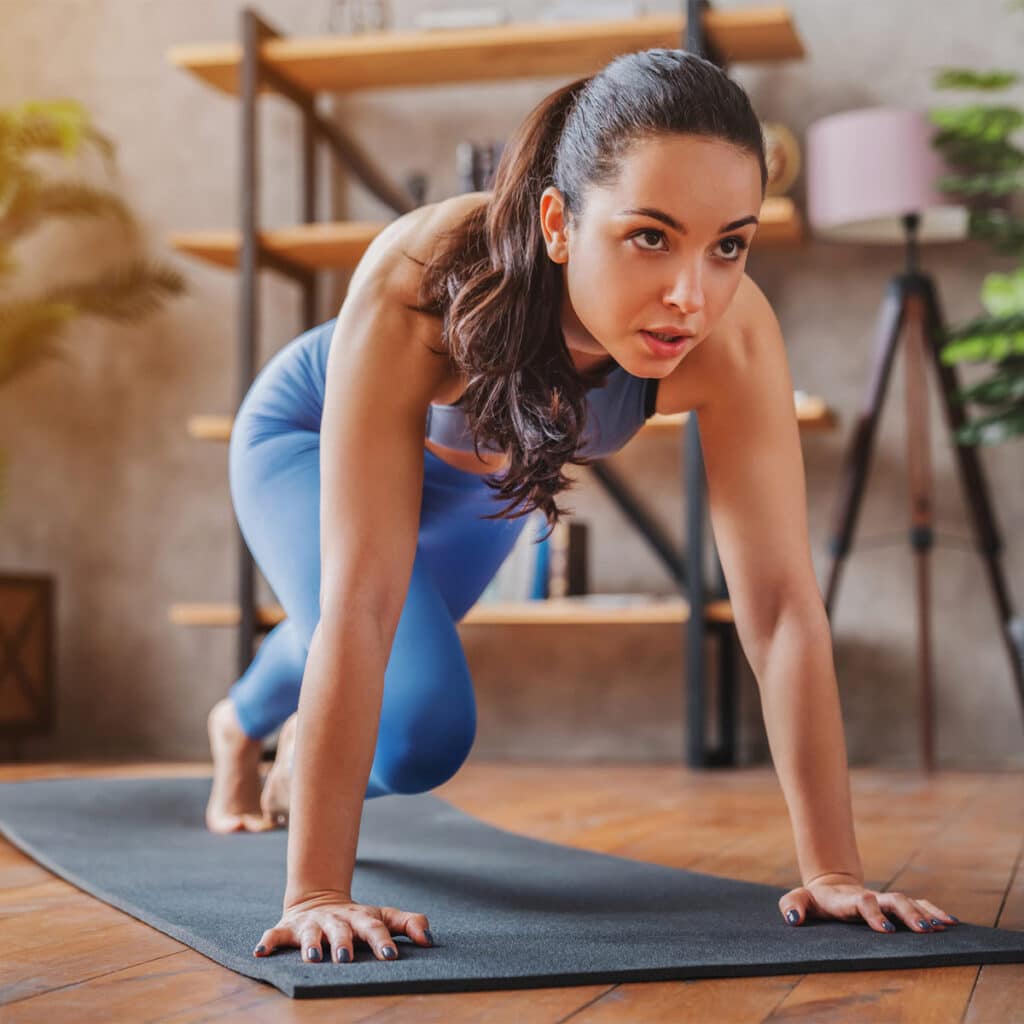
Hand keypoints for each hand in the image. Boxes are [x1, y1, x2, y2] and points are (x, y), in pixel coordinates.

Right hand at [253, 889, 434, 962]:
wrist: (319, 899)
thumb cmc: (359, 919)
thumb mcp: (383, 916)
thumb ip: (408, 924)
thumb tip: (430, 940)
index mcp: (361, 918)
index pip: (374, 928)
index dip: (382, 942)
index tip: (391, 957)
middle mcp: (336, 919)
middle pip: (341, 930)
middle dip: (343, 943)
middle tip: (346, 958)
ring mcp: (311, 923)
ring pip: (310, 933)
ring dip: (310, 944)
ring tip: (312, 957)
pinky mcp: (288, 928)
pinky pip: (275, 934)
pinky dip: (268, 941)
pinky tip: (260, 952)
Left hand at [779, 873, 961, 932]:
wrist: (829, 887)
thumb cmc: (814, 901)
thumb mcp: (798, 900)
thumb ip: (792, 905)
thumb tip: (793, 919)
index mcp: (848, 899)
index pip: (862, 903)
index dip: (873, 913)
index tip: (886, 929)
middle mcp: (870, 897)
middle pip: (893, 900)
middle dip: (908, 914)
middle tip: (924, 931)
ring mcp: (884, 900)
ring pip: (908, 902)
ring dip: (925, 914)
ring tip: (943, 928)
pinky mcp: (893, 905)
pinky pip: (918, 905)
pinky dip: (933, 911)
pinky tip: (951, 923)